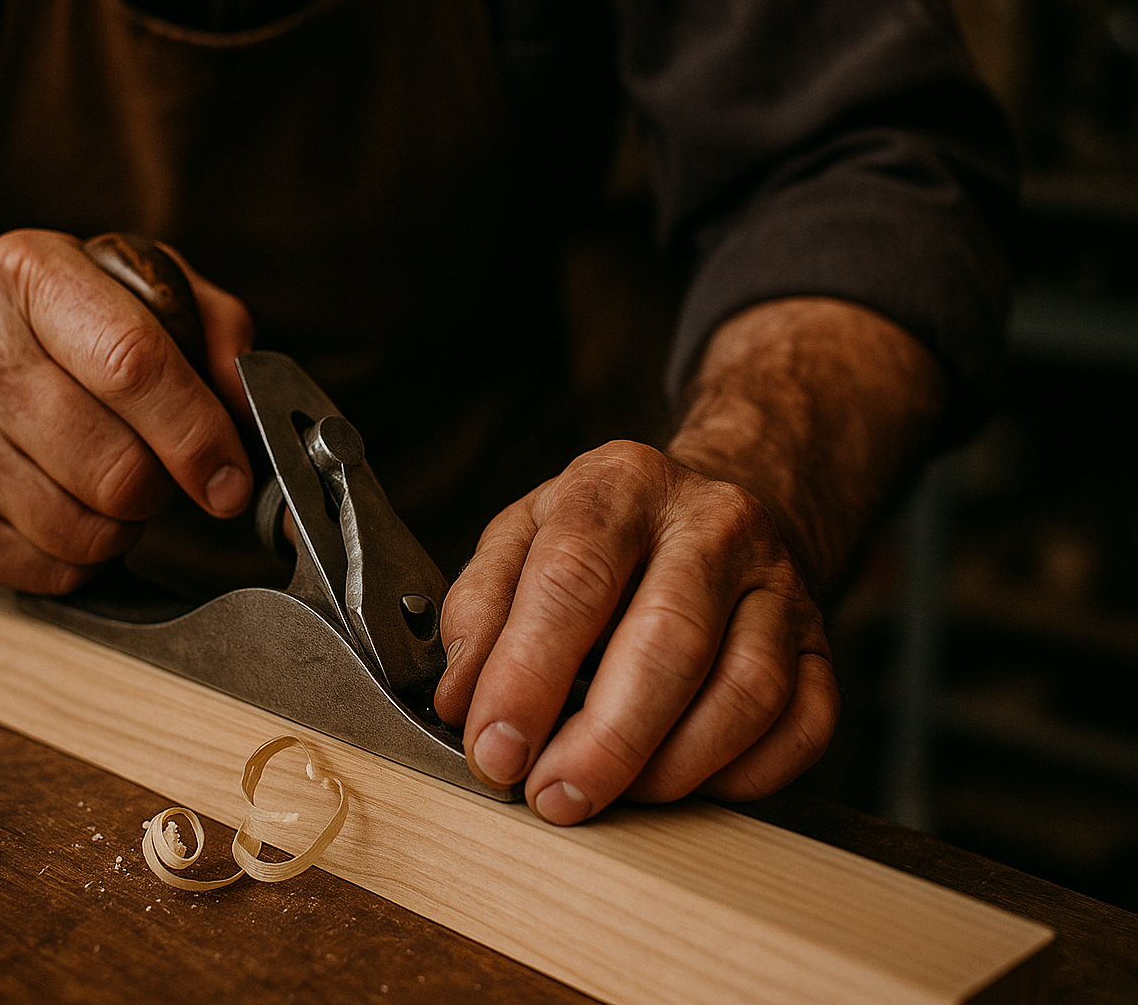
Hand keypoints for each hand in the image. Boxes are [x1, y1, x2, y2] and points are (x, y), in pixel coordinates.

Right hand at [0, 229, 254, 592]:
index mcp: (29, 276)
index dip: (199, 432)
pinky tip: (65, 506)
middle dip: (164, 484)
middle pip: (119, 467)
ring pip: (92, 530)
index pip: (134, 364)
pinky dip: (84, 555)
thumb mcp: (129, 287)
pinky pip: (57, 570)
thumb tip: (247, 398)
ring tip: (105, 478)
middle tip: (157, 465)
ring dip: (125, 521)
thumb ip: (211, 324)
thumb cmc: (44, 332)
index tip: (231, 474)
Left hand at [433, 441, 837, 823]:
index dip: (528, 676)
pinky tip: (684, 783)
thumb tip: (460, 700)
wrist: (705, 516)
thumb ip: (477, 613)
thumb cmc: (598, 543)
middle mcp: (713, 523)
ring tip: (612, 795)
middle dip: (604, 740)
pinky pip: (803, 725)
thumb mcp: (518, 542)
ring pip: (747, 690)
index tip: (495, 752)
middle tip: (553, 798)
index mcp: (620, 485)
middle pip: (668, 639)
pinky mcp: (822, 643)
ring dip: (671, 767)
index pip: (573, 579)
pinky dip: (742, 775)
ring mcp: (779, 583)